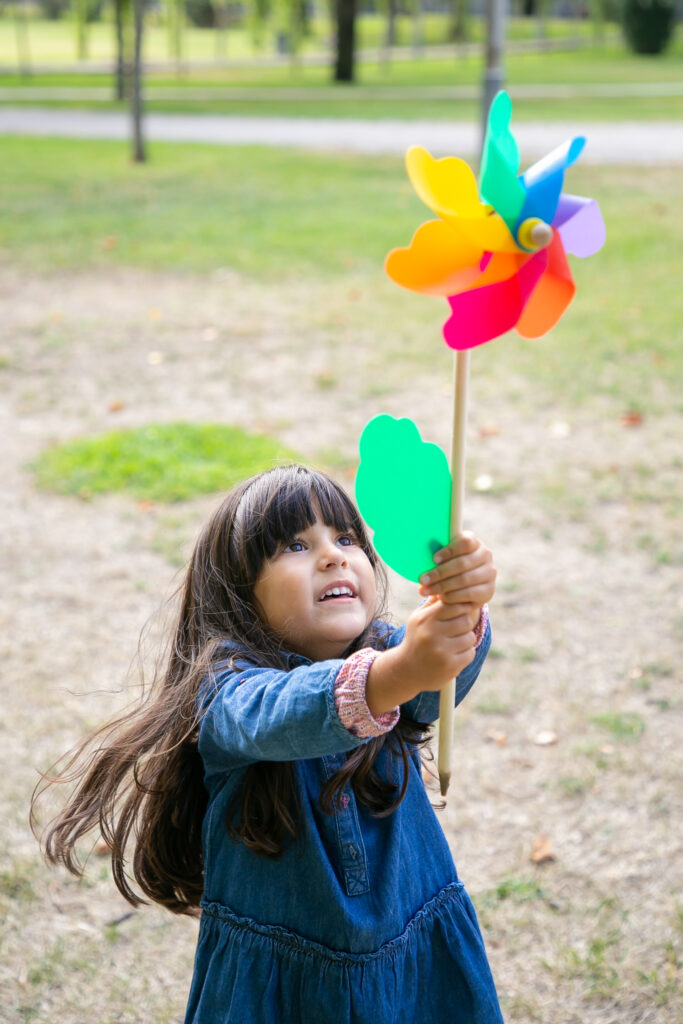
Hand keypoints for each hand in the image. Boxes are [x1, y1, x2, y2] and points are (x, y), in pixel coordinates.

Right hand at [366, 596, 476, 714]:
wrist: (407, 670)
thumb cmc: (417, 638)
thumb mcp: (419, 618)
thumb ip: (434, 602)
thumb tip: (449, 585)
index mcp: (425, 620)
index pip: (454, 604)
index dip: (460, 607)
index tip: (459, 612)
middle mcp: (432, 634)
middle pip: (466, 620)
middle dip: (464, 624)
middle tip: (456, 629)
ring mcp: (441, 651)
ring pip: (470, 637)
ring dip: (465, 640)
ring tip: (454, 643)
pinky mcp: (449, 666)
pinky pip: (470, 653)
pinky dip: (465, 654)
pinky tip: (453, 655)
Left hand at [417, 532, 495, 627]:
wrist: (464, 586)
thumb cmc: (448, 566)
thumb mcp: (444, 557)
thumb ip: (438, 555)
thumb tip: (418, 554)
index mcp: (475, 542)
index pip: (465, 542)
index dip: (449, 551)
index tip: (433, 559)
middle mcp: (486, 555)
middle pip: (462, 563)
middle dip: (439, 573)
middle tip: (422, 580)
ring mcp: (489, 573)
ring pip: (464, 580)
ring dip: (442, 586)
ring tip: (426, 590)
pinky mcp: (489, 591)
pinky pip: (468, 594)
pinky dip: (452, 596)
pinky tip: (440, 597)